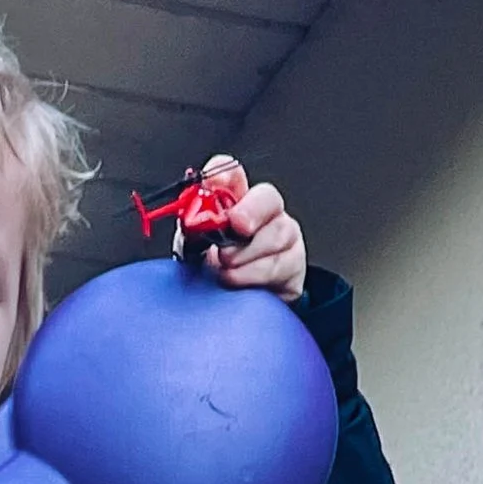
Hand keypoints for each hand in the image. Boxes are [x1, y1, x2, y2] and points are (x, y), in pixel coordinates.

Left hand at [193, 158, 306, 300]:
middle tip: (235, 225)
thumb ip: (192, 226)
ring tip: (224, 266)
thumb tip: (189, 213)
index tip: (212, 182)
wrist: (235, 310)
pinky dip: (255, 274)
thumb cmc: (216, 274)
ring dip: (247, 252)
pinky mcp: (293, 268)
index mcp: (237, 202)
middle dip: (250, 210)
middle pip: (268, 198)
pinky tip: (237, 280)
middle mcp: (266, 214)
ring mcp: (284, 238)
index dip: (222, 173)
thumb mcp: (195, 249)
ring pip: (277, 233)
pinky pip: (281, 265)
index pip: (231, 173)